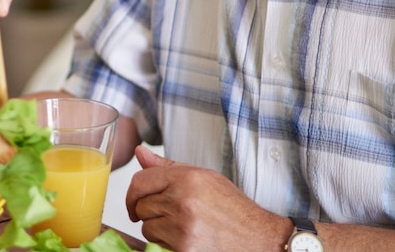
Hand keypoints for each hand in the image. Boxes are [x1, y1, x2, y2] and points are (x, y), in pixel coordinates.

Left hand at [126, 145, 290, 250]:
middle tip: (172, 217)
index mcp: (187, 178)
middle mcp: (183, 200)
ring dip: (159, 231)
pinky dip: (166, 246)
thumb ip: (168, 167)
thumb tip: (140, 152)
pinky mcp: (183, 249)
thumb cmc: (235, 210)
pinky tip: (186, 241)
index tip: (135, 203)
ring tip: (184, 229)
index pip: (140, 181)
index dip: (133, 194)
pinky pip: (157, 246)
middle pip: (141, 206)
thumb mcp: (205, 179)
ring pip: (147, 229)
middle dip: (151, 213)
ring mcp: (182, 227)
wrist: (261, 241)